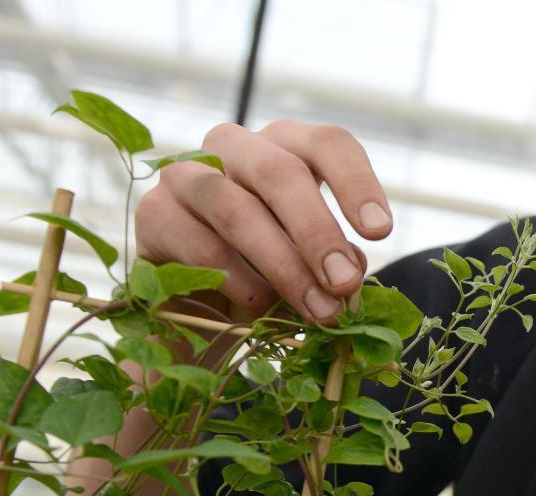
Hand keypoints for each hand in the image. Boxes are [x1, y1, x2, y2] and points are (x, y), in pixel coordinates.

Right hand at [135, 120, 391, 322]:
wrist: (200, 306)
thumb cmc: (266, 272)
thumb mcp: (309, 263)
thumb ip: (333, 260)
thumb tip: (349, 271)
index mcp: (283, 148)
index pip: (327, 143)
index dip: (356, 183)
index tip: (380, 232)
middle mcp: (233, 148)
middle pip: (279, 173)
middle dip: (317, 232)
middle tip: (345, 283)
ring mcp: (187, 175)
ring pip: (236, 209)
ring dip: (282, 265)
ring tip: (316, 310)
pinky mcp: (154, 214)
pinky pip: (198, 244)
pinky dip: (236, 281)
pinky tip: (258, 307)